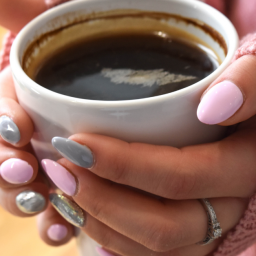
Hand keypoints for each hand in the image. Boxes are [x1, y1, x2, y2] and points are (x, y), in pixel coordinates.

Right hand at [0, 0, 74, 245]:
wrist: (119, 89)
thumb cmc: (83, 58)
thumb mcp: (52, 32)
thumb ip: (22, 9)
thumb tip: (4, 2)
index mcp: (23, 102)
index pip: (2, 119)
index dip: (2, 124)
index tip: (18, 128)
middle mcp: (31, 136)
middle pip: (6, 160)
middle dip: (7, 169)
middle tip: (25, 171)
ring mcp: (47, 165)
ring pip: (24, 191)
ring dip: (25, 200)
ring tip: (38, 204)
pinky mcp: (67, 189)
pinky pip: (54, 213)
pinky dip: (52, 222)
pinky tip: (61, 228)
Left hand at [42, 55, 255, 255]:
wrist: (247, 124)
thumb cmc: (248, 98)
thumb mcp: (255, 77)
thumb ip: (248, 84)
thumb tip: (213, 105)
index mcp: (244, 168)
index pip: (179, 177)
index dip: (124, 166)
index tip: (77, 144)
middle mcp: (227, 206)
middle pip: (162, 225)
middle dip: (102, 201)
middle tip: (62, 171)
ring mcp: (210, 226)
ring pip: (153, 248)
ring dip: (101, 224)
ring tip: (65, 191)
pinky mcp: (194, 233)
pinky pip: (152, 254)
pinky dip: (115, 241)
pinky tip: (88, 218)